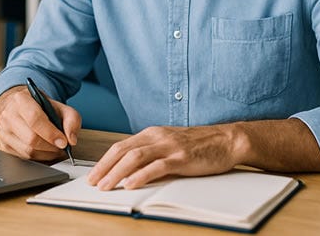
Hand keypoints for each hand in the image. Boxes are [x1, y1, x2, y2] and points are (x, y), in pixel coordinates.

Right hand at [0, 85, 81, 160]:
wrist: (22, 108)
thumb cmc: (41, 107)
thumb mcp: (60, 107)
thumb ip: (72, 119)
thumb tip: (71, 139)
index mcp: (21, 99)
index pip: (35, 119)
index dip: (51, 133)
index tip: (63, 142)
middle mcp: (8, 115)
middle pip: (30, 138)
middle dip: (50, 146)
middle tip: (62, 146)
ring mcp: (4, 131)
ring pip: (27, 151)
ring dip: (46, 154)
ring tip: (55, 148)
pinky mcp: (4, 145)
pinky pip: (23, 158)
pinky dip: (38, 157)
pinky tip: (45, 150)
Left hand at [86, 124, 239, 189]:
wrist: (227, 140)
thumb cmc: (200, 144)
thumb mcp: (171, 144)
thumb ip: (153, 152)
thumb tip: (130, 169)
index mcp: (153, 133)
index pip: (121, 146)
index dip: (104, 160)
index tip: (93, 174)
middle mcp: (158, 137)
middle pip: (123, 150)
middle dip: (104, 167)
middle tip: (92, 182)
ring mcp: (170, 146)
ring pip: (135, 157)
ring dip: (117, 173)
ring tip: (105, 186)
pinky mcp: (182, 158)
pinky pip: (157, 166)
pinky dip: (141, 176)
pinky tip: (131, 184)